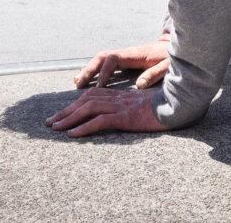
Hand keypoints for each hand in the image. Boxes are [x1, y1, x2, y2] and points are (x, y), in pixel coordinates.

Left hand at [45, 86, 166, 136]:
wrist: (181, 105)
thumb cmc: (166, 107)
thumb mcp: (144, 106)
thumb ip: (130, 107)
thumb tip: (118, 115)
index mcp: (121, 95)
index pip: (91, 96)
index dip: (74, 104)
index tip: (61, 115)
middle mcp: (118, 97)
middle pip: (85, 101)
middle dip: (65, 111)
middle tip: (50, 123)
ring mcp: (121, 106)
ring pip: (88, 109)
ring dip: (69, 119)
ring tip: (56, 129)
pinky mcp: (126, 116)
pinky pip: (100, 121)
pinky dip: (84, 127)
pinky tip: (73, 135)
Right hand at [74, 37, 170, 89]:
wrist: (178, 46)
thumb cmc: (173, 57)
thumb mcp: (168, 65)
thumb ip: (155, 73)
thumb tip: (139, 85)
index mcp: (135, 54)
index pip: (112, 60)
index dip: (104, 73)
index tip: (99, 87)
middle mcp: (127, 53)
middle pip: (101, 57)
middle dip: (89, 70)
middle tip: (78, 86)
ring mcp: (125, 56)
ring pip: (101, 60)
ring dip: (89, 70)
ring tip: (76, 84)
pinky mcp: (127, 61)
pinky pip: (106, 65)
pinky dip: (96, 72)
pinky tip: (88, 82)